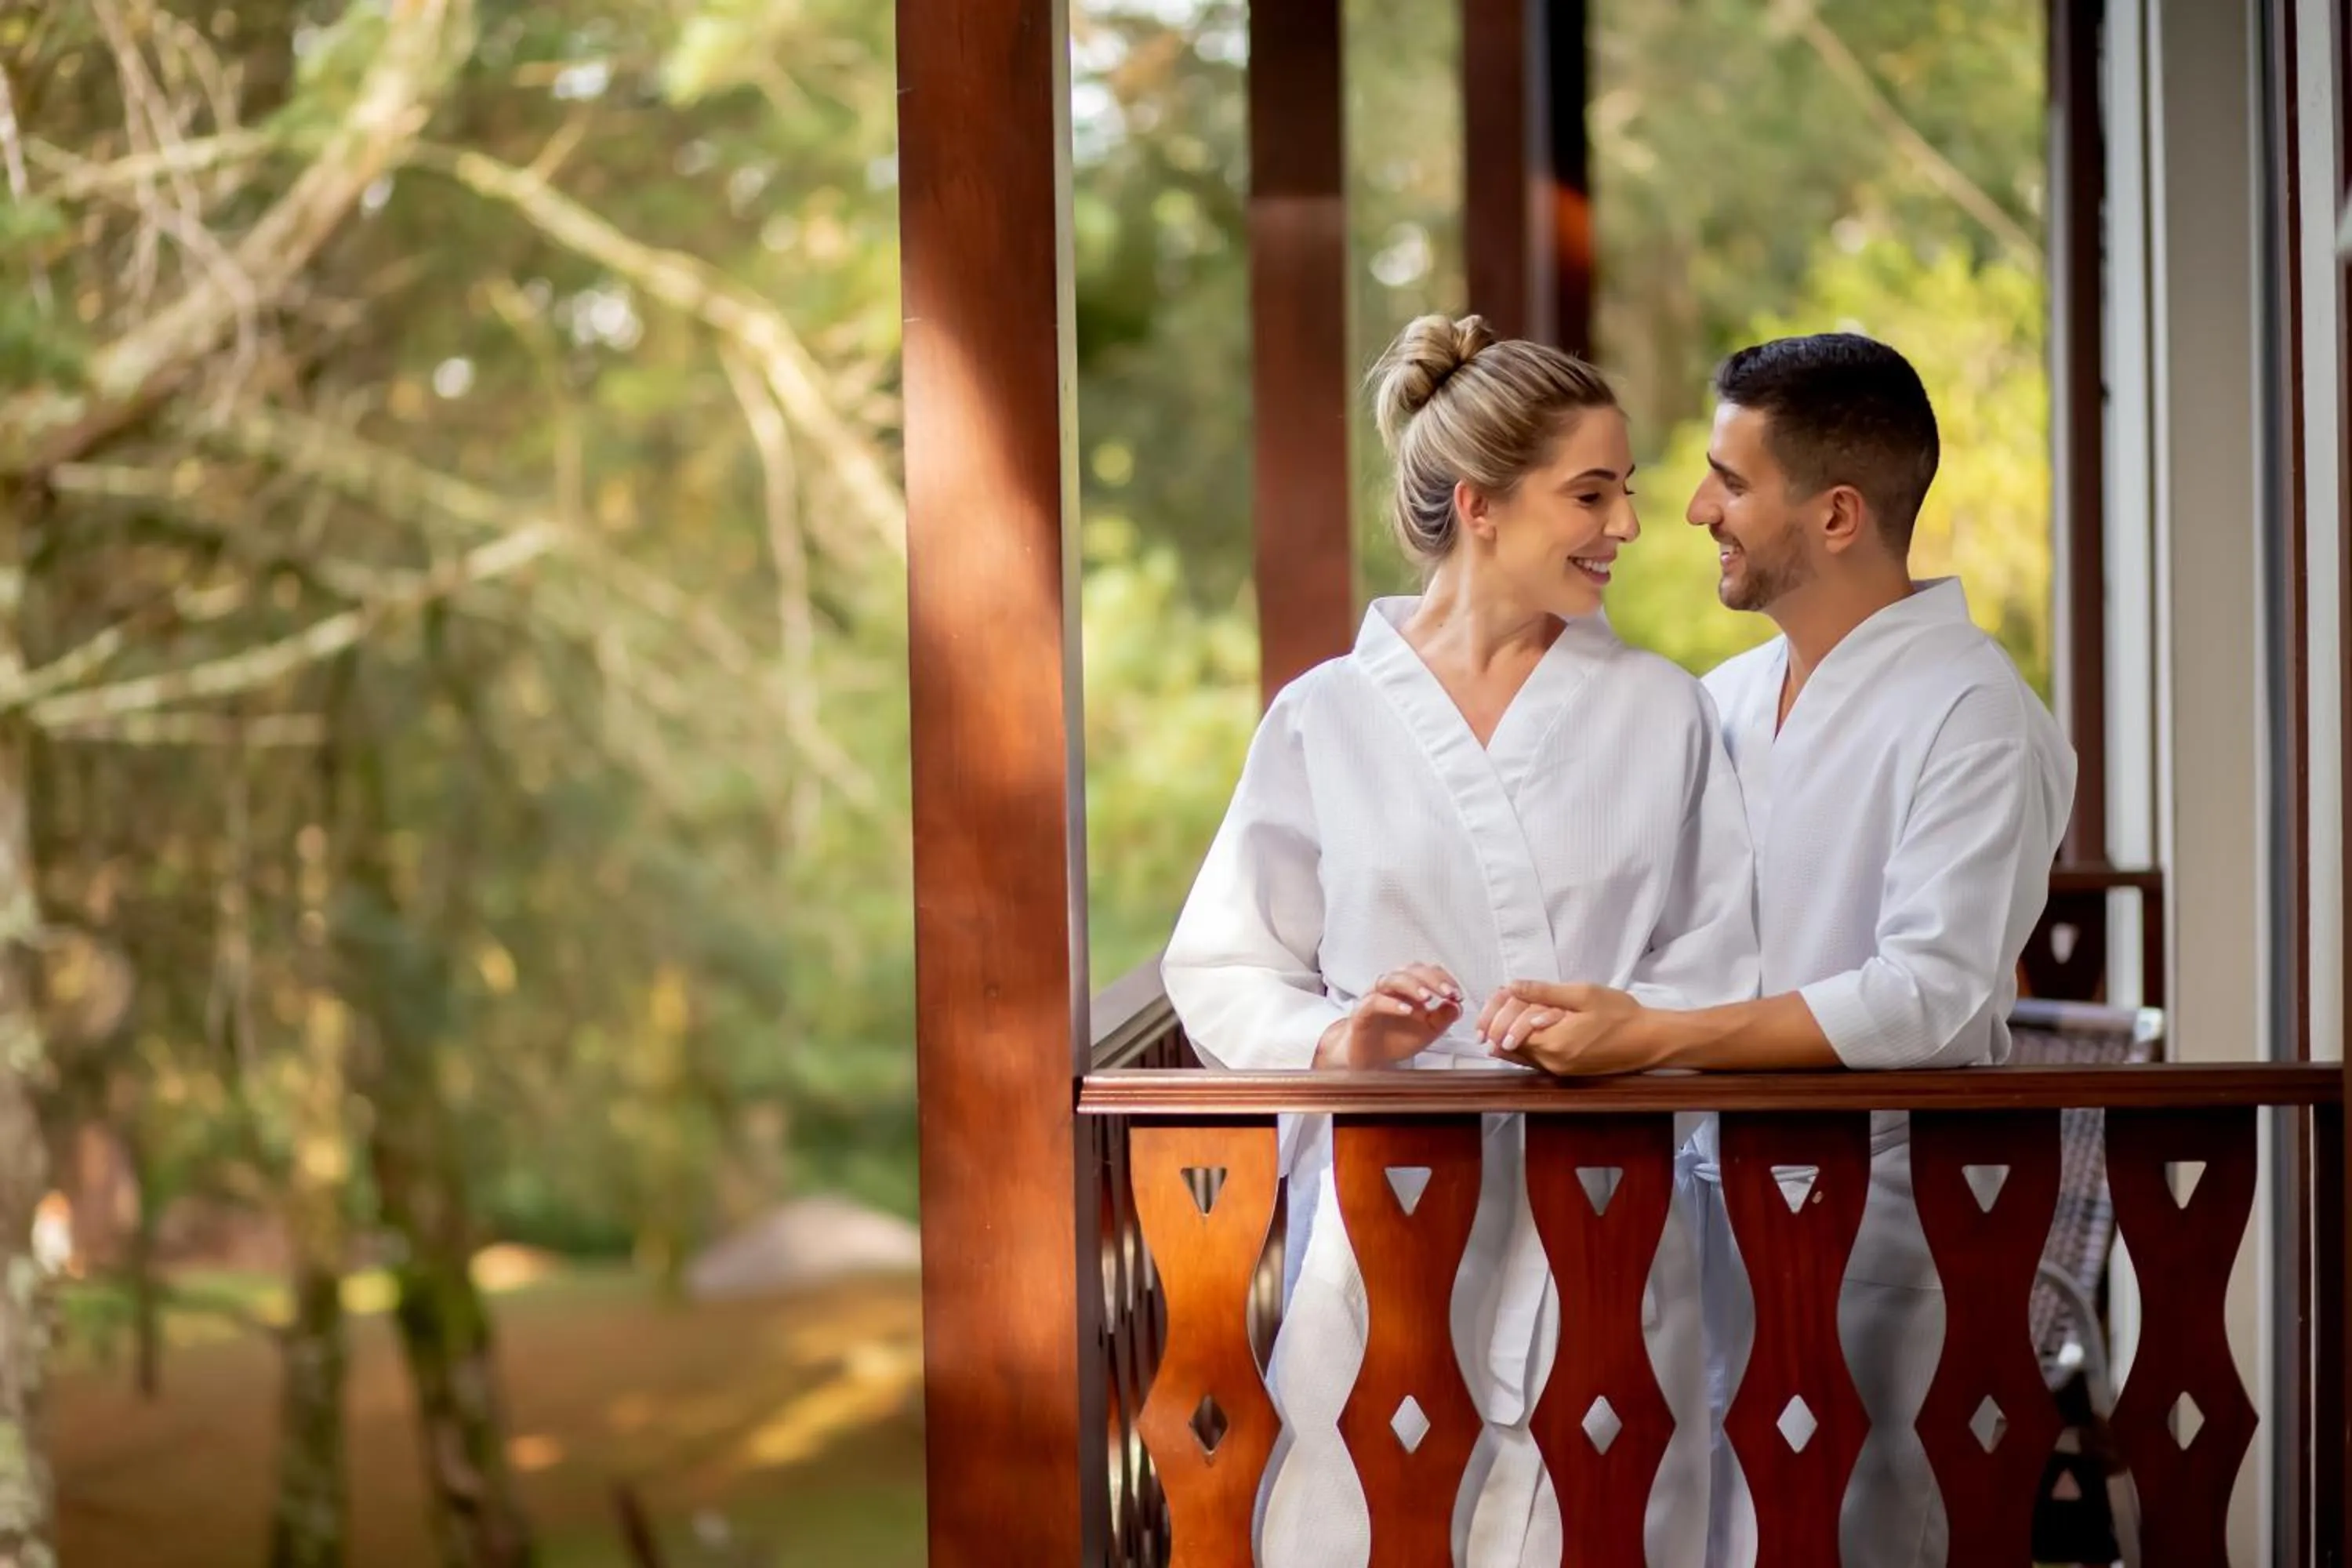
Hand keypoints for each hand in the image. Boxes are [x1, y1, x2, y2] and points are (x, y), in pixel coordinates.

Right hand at [1316, 964, 1463, 1067]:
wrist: (1368, 1059)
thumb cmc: (1394, 1040)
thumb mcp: (1427, 1031)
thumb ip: (1443, 1018)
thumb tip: (1457, 1006)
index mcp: (1407, 989)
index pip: (1426, 972)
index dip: (1443, 979)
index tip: (1457, 993)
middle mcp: (1391, 989)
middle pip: (1410, 970)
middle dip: (1432, 979)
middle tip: (1447, 992)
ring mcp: (1375, 998)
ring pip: (1391, 980)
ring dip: (1412, 985)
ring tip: (1427, 997)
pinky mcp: (1362, 1013)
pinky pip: (1374, 1002)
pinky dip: (1392, 1004)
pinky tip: (1407, 1010)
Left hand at [1479, 981, 1656, 1074]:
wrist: (1648, 1041)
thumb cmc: (1620, 1014)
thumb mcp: (1582, 994)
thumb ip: (1543, 992)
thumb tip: (1512, 986)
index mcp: (1553, 1043)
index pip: (1508, 1029)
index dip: (1497, 1011)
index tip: (1497, 994)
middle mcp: (1551, 1063)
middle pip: (1509, 1044)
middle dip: (1497, 1022)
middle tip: (1492, 1004)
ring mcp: (1558, 1071)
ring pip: (1519, 1054)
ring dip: (1507, 1034)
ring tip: (1497, 1017)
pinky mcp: (1566, 1073)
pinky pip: (1533, 1060)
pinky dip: (1521, 1046)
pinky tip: (1513, 1036)